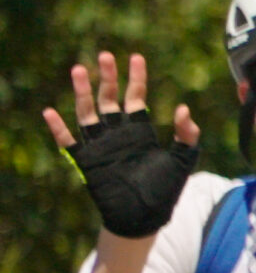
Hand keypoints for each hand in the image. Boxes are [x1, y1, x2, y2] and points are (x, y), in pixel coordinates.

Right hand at [44, 54, 201, 237]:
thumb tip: (183, 109)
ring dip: (82, 92)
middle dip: (108, 77)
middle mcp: (118, 133)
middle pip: (110, 98)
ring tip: (79, 70)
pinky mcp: (88, 161)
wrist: (145, 217)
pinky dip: (59, 128)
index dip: (136, 78)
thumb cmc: (164, 190)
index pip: (136, 97)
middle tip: (105, 55)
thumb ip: (187, 136)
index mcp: (140, 130)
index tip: (136, 57)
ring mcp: (101, 145)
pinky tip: (51, 112)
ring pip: (88, 113)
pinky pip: (69, 142)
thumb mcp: (181, 160)